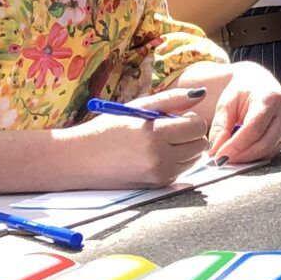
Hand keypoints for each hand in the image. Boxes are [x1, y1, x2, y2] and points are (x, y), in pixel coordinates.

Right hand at [53, 108, 209, 186]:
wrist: (78, 160)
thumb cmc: (108, 128)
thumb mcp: (138, 107)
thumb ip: (172, 99)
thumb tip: (202, 93)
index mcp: (154, 134)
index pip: (197, 126)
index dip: (190, 119)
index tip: (177, 117)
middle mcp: (159, 157)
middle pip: (200, 144)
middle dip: (190, 135)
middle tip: (170, 130)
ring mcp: (158, 175)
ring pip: (193, 160)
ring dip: (185, 149)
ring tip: (161, 143)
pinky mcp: (156, 186)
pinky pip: (181, 171)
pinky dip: (175, 162)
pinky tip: (155, 155)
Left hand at [173, 61, 280, 164]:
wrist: (259, 81)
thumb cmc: (242, 91)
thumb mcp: (226, 102)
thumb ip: (220, 126)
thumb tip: (216, 150)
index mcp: (269, 98)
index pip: (253, 129)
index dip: (236, 146)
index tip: (219, 157)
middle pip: (264, 143)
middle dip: (242, 156)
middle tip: (223, 160)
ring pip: (271, 149)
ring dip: (249, 158)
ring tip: (232, 157)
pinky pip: (276, 150)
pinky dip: (259, 155)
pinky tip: (246, 152)